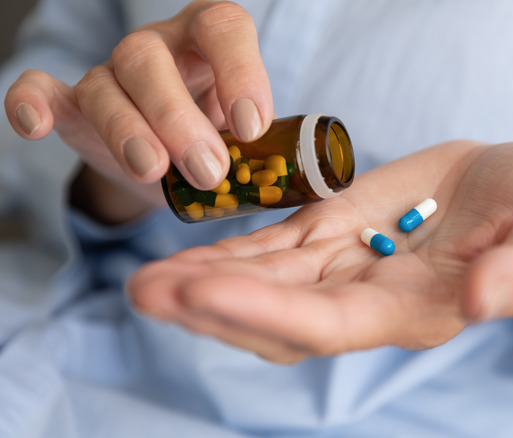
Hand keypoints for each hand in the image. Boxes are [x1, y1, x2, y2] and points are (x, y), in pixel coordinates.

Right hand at [4, 1, 271, 222]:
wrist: (179, 164)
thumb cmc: (225, 143)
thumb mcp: (255, 142)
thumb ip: (277, 150)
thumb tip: (319, 184)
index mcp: (212, 42)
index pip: (224, 27)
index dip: (239, 71)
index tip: (252, 126)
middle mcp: (160, 48)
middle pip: (152, 59)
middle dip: (179, 117)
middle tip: (209, 170)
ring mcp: (113, 73)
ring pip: (107, 82)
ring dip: (130, 130)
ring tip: (156, 172)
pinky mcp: (74, 104)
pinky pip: (42, 89)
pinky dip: (31, 102)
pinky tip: (35, 124)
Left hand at [128, 140, 512, 362]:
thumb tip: (484, 303)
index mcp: (419, 308)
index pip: (332, 323)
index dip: (267, 310)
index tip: (202, 291)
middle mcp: (372, 299)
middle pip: (281, 317)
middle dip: (214, 307)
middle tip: (146, 290)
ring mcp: (350, 266)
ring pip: (268, 286)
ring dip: (207, 283)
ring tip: (145, 278)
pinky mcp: (339, 233)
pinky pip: (278, 252)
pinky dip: (232, 254)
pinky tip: (188, 254)